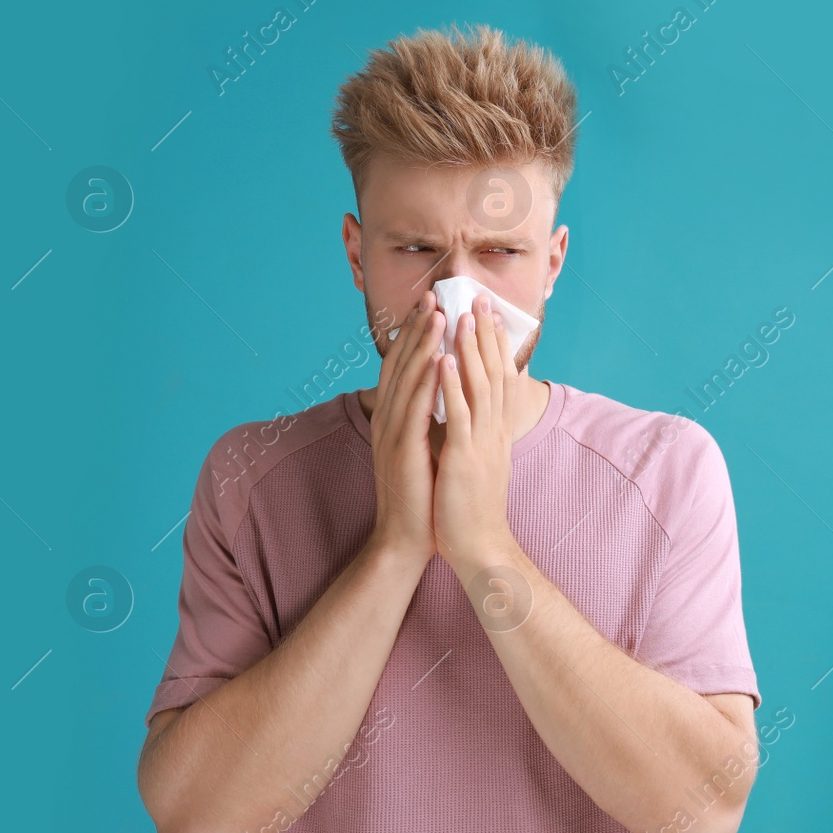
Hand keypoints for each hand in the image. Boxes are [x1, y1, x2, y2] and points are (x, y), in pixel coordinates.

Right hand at [366, 289, 445, 567]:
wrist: (408, 537)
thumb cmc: (421, 492)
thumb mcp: (425, 445)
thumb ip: (428, 416)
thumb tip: (444, 390)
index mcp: (394, 417)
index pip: (404, 366)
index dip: (416, 334)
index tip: (432, 305)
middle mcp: (388, 419)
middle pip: (401, 364)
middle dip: (417, 328)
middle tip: (433, 295)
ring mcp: (392, 433)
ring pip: (406, 379)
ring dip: (421, 345)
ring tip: (437, 315)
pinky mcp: (402, 450)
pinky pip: (415, 409)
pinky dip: (427, 381)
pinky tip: (439, 359)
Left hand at [432, 292, 518, 572]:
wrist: (479, 546)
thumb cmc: (473, 507)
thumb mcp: (479, 461)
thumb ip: (476, 433)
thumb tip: (467, 411)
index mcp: (496, 431)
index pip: (500, 378)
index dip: (494, 344)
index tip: (488, 313)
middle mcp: (494, 430)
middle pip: (494, 372)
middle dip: (486, 334)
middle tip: (481, 298)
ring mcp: (482, 442)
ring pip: (479, 384)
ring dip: (471, 347)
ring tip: (463, 314)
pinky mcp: (465, 457)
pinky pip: (459, 414)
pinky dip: (452, 384)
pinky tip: (446, 359)